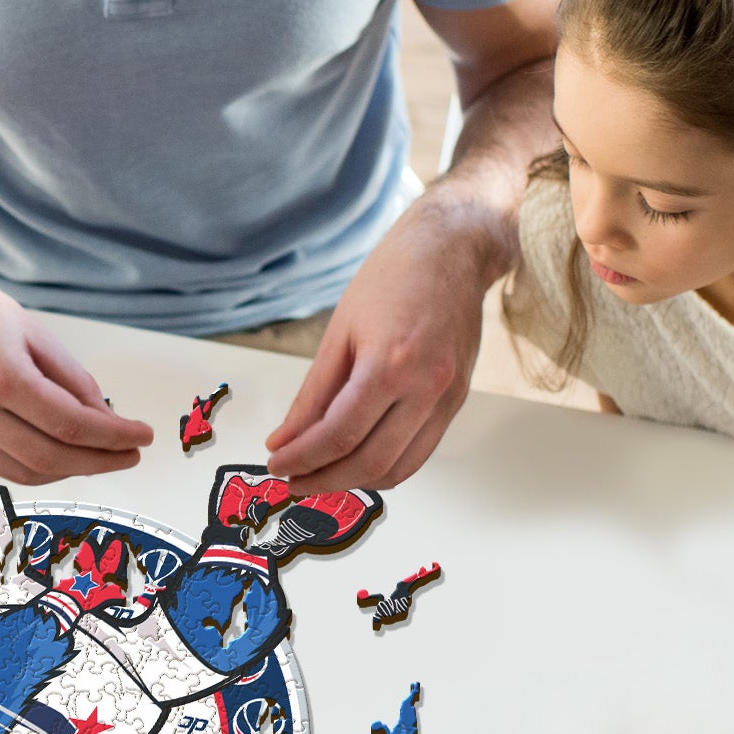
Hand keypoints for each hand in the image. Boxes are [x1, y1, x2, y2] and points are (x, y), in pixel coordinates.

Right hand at [0, 252, 151, 483]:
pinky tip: (58, 454)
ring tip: (98, 457)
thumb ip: (70, 377)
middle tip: (128, 454)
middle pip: (50, 457)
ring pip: (24, 471)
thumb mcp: (31, 330)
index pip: (71, 424)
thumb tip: (102, 416)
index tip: (140, 437)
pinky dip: (35, 466)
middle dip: (98, 461)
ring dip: (68, 471)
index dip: (113, 437)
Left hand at [265, 191, 500, 492]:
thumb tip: (285, 439)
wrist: (453, 250)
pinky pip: (420, 453)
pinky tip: (357, 459)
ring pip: (399, 468)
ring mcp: (447, 398)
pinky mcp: (457, 401)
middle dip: (323, 480)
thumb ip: (313, 394)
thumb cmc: (394, 277)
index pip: (338, 435)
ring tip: (320, 475)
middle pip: (369, 462)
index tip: (276, 466)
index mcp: (390, 363)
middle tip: (292, 480)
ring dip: (354, 482)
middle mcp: (426, 387)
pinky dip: (386, 467)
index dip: (301, 459)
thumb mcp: (339, 331)